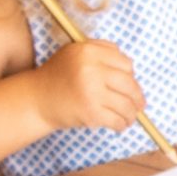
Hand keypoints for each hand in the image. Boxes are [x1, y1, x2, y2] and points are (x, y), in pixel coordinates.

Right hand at [29, 38, 145, 132]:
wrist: (37, 100)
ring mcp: (91, 92)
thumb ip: (102, 50)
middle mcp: (91, 69)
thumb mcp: (75, 53)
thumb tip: (130, 66)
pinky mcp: (91, 113)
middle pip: (130, 85)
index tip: (129, 85)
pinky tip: (120, 124)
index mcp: (89, 52)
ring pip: (126, 104)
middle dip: (137, 97)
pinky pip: (117, 120)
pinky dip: (122, 124)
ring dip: (132, 114)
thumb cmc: (59, 76)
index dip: (130, 76)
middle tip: (139, 105)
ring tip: (130, 117)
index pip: (126, 64)